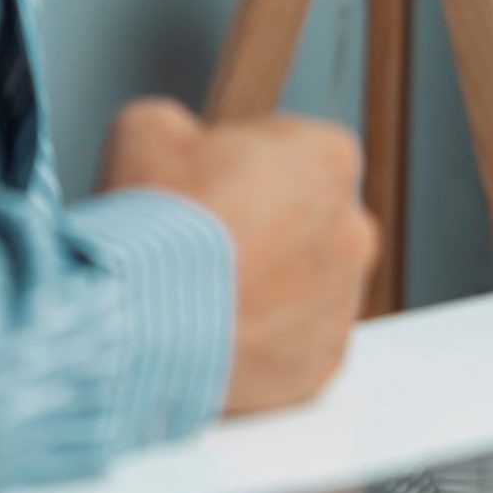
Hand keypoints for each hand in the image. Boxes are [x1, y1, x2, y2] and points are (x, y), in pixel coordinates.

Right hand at [98, 98, 376, 417]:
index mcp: (330, 159)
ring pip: (306, 288)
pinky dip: (262, 345)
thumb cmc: (153, 221)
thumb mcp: (148, 129)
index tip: (211, 187)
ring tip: (204, 298)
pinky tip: (213, 338)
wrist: (136, 321)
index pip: (299, 152)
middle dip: (268, 231)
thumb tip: (177, 142)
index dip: (247, 167)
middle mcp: (355, 230)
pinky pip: (294, 346)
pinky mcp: (321, 365)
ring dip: (268, 290)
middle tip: (206, 247)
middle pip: (311, 222)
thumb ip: (182, 127)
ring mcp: (342, 302)